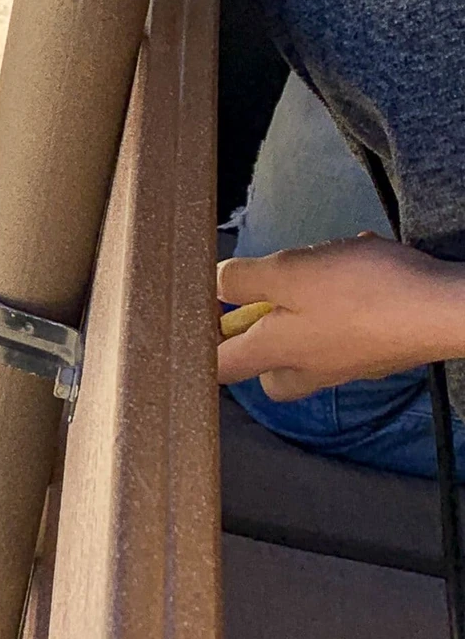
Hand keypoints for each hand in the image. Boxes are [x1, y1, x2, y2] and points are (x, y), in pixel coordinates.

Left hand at [216, 233, 464, 399]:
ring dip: (308, 308)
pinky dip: (348, 302)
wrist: (448, 311)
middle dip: (258, 340)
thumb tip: (213, 287)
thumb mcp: (288, 273)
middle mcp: (308, 369)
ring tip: (325, 269)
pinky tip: (364, 268)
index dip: (199, 346)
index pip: (217, 369)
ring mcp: (347, 364)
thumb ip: (243, 280)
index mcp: (274, 356)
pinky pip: (348, 330)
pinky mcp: (379, 351)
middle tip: (265, 304)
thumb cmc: (363, 294)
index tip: (201, 317)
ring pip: (309, 346)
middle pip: (266, 369)